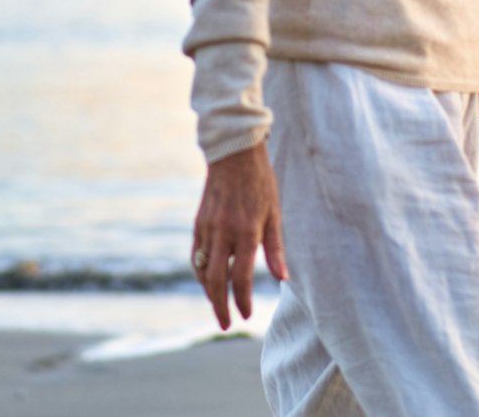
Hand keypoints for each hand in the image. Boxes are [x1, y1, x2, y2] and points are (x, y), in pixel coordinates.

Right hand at [191, 142, 286, 328]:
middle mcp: (223, 232)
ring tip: (218, 306)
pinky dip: (200, 272)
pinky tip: (207, 281)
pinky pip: (195, 255)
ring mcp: (207, 227)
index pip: (241, 276)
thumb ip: (276, 248)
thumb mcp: (275, 213)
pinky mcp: (198, 222)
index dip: (243, 299)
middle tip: (226, 323)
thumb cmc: (260, 183)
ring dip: (208, 292)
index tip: (246, 315)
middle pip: (217, 279)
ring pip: (202, 269)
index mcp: (246, 231)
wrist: (234, 154)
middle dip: (220, 305)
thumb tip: (282, 278)